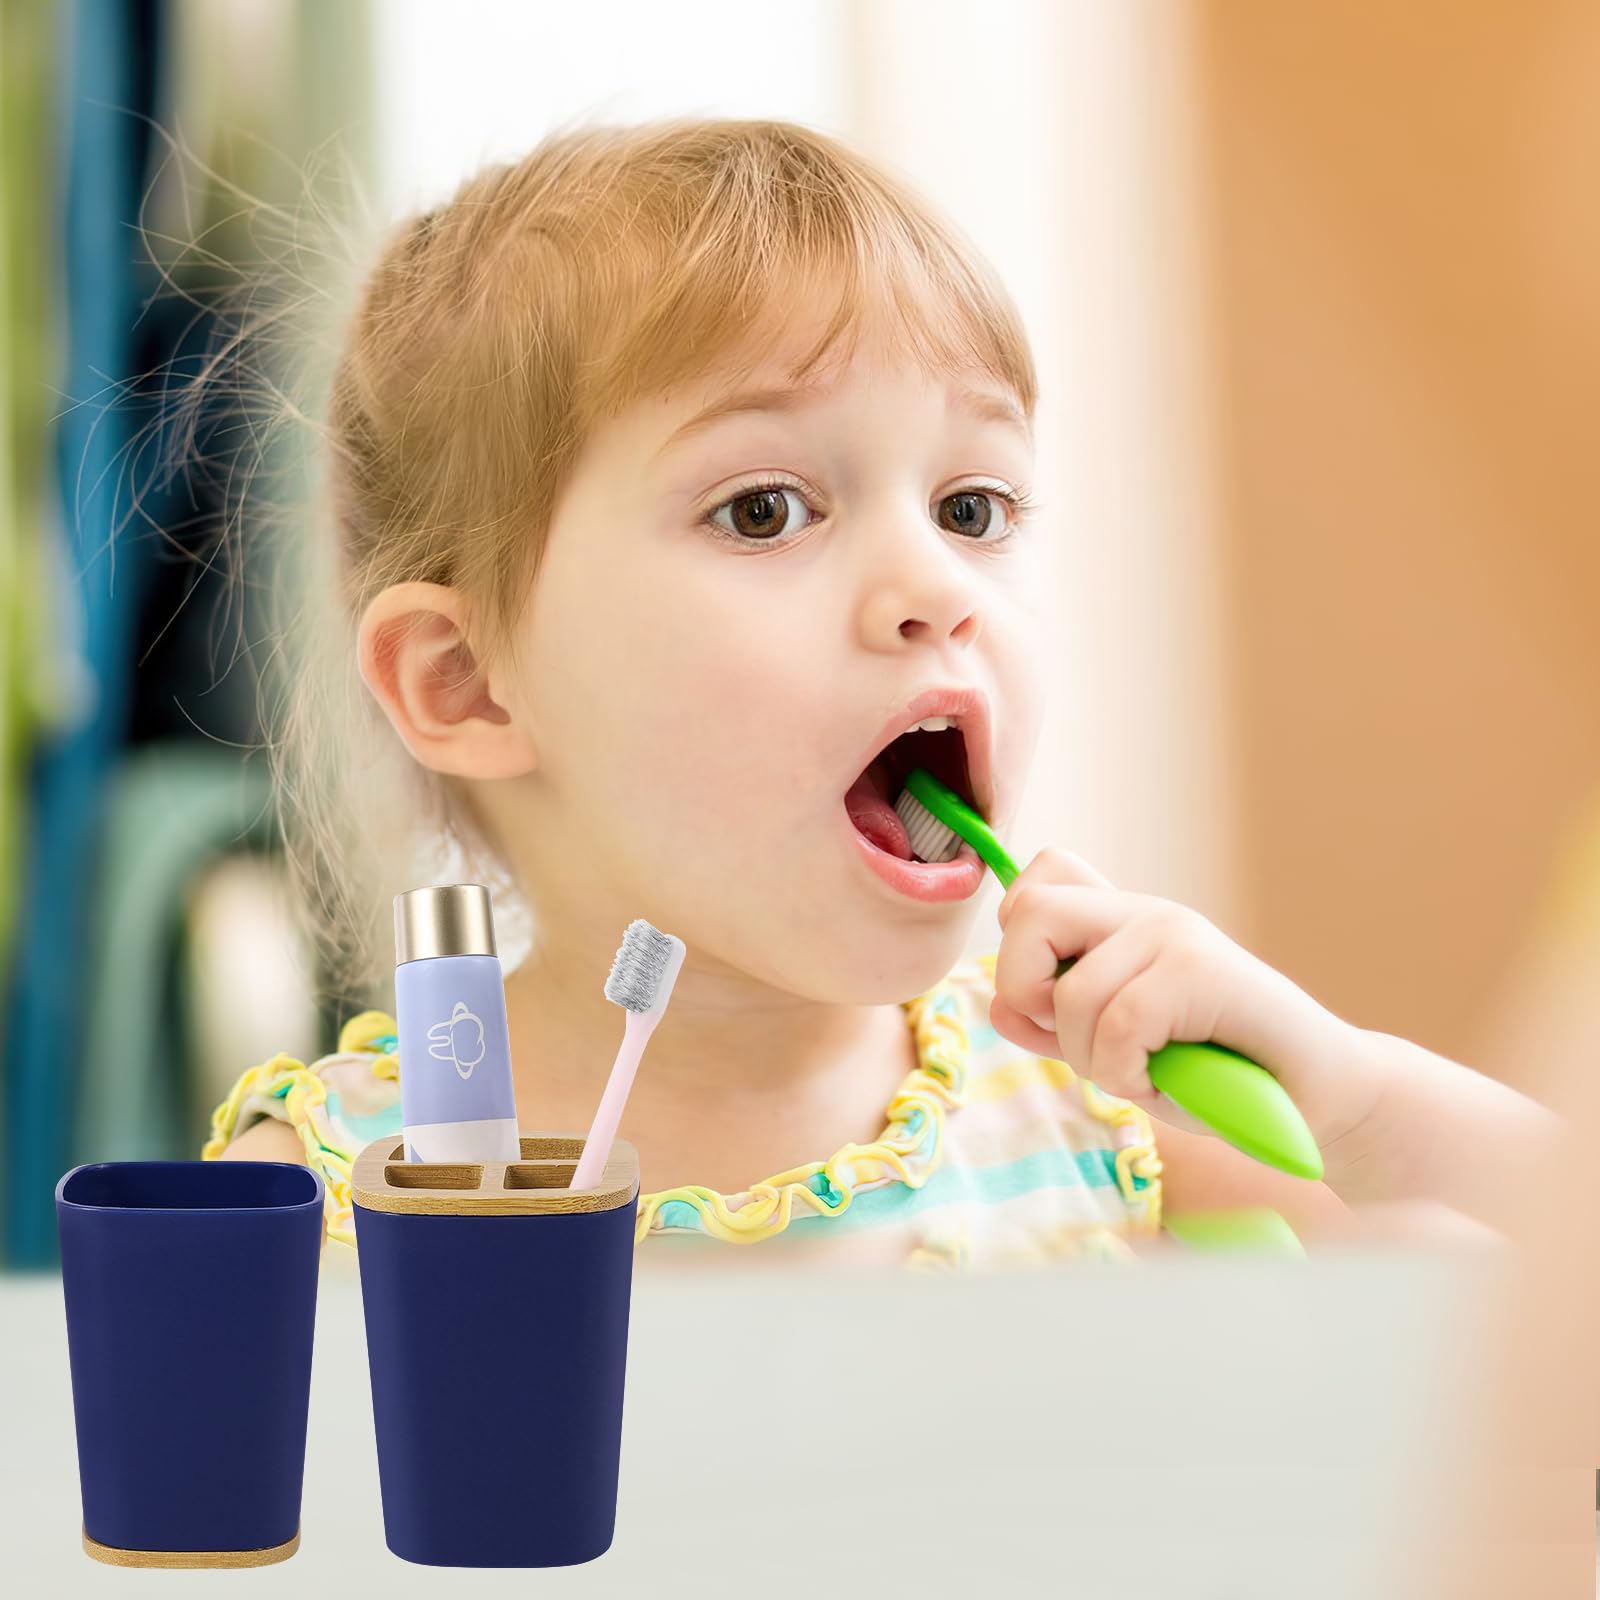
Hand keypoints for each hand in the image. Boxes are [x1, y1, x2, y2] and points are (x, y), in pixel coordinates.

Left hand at [989, 847, 1387, 1148]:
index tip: (1052, 1003)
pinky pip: (1117, 1024)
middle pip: (1029, 911)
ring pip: (1071, 993)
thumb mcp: (1120, 1052)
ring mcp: (1173, 933)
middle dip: (1026, 991)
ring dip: (1093, 1060)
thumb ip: (1059, 1026)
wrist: (1320, 1098)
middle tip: (1079, 1041)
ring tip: (1145, 1074)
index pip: (1035, 882)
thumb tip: (997, 1007)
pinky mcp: (1200, 967)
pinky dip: (1128, 1074)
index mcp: (1121, 920)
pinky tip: (1168, 1083)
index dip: (1018, 946)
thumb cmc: (1219, 1076)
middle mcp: (1144, 912)